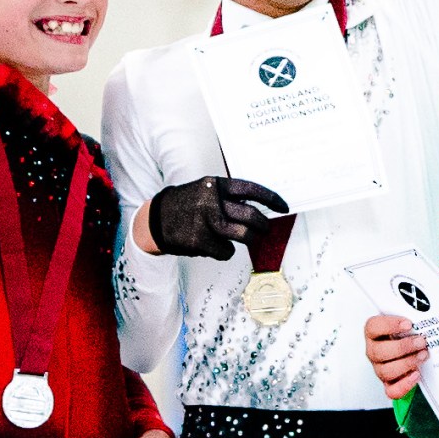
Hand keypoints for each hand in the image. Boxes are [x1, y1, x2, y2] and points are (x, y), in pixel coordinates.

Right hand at [140, 176, 290, 260]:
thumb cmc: (186, 204)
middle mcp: (212, 201)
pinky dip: (225, 252)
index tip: (283, 207)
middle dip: (264, 225)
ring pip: (243, 235)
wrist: (155, 220)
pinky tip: (216, 246)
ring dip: (250, 240)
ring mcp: (206, 222)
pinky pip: (226, 251)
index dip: (271, 199)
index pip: (251, 190)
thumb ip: (228, 196)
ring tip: (249, 239)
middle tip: (266, 229)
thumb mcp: (205, 190)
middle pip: (252, 216)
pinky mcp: (201, 241)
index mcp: (216, 185)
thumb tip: (259, 209)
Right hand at [364, 313, 427, 401]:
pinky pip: (391, 391)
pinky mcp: (389, 383)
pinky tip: (416, 375)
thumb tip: (432, 304)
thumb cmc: (410, 333)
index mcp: (374, 333)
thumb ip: (414, 314)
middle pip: (378, 352)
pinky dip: (404, 385)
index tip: (408, 323)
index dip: (389, 325)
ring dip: (407, 363)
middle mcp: (374, 351)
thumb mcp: (410, 320)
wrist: (416, 349)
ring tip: (423, 355)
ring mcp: (380, 368)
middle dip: (403, 347)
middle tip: (421, 341)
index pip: (373, 327)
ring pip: (385, 371)